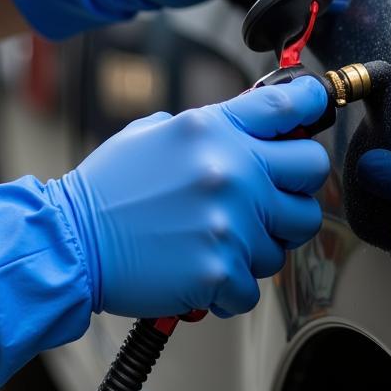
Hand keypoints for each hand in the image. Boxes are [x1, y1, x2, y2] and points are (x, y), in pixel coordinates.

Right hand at [0, 77, 329, 384]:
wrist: (73, 242)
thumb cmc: (111, 189)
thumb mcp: (157, 133)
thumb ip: (211, 127)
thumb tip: (252, 127)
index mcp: (214, 131)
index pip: (285, 106)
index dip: (310, 104)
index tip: (317, 107)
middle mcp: (230, 171)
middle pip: (311, 171)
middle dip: (297, 185)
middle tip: (273, 195)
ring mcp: (229, 223)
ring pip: (289, 236)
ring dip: (262, 242)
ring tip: (221, 238)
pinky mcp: (219, 271)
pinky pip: (255, 285)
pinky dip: (231, 285)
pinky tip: (203, 269)